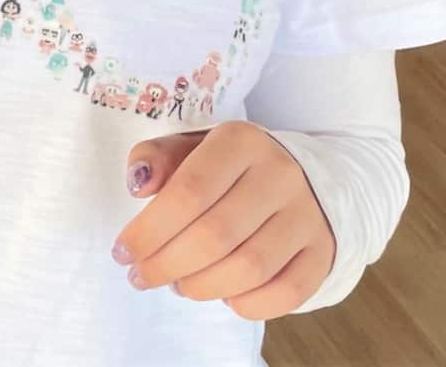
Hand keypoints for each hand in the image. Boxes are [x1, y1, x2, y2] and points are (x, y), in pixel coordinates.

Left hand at [111, 121, 336, 320]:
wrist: (306, 174)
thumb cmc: (230, 165)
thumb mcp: (192, 146)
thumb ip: (158, 157)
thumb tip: (137, 184)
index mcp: (240, 141)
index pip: (189, 191)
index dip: (149, 229)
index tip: (122, 251)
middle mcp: (279, 175)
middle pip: (215, 235)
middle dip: (167, 264)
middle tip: (140, 276)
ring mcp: (307, 215)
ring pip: (249, 268)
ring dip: (202, 287)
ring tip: (177, 285)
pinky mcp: (323, 251)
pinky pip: (286, 293)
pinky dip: (248, 304)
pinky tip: (223, 297)